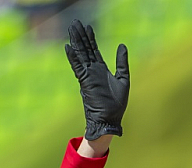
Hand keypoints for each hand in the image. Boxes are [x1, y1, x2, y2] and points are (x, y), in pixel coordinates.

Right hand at [65, 19, 129, 140]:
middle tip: (76, 23)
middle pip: (85, 50)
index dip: (91, 39)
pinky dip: (73, 58)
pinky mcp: (85, 82)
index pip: (94, 51)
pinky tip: (68, 47)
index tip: (88, 27)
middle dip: (81, 36)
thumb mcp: (123, 80)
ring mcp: (88, 76)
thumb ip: (122, 63)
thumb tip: (122, 45)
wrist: (110, 120)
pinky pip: (78, 67)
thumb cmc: (117, 105)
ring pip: (81, 55)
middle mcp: (93, 71)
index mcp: (101, 70)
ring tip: (71, 28)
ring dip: (76, 42)